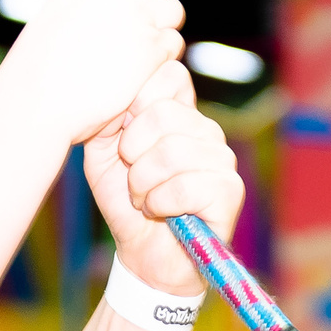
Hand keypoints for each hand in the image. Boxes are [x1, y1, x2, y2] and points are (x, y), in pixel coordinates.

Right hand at [0, 0, 185, 147]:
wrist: (36, 103)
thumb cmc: (43, 65)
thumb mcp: (62, 10)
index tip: (134, 8)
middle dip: (158, 3)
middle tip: (139, 31)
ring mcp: (137, 14)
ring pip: (174, 13)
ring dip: (161, 32)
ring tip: (135, 56)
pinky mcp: (150, 47)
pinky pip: (173, 45)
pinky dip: (160, 60)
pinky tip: (135, 74)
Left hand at [89, 62, 245, 296]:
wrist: (144, 257)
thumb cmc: (127, 204)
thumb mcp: (102, 155)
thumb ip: (106, 117)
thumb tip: (120, 93)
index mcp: (181, 113)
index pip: (170, 73)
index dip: (136, 103)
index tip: (125, 139)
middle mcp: (206, 130)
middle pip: (162, 114)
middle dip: (131, 153)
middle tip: (132, 179)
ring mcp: (222, 159)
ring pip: (170, 152)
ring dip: (142, 184)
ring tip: (143, 199)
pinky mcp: (229, 191)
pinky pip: (184, 186)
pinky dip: (158, 204)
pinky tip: (159, 213)